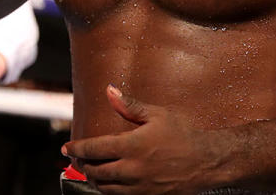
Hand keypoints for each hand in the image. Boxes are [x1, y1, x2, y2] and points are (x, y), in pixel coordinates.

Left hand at [62, 86, 225, 194]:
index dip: (76, 149)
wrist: (208, 161)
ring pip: (106, 188)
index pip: (94, 149)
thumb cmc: (184, 134)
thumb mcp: (157, 114)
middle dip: (82, 165)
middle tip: (76, 159)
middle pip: (96, 171)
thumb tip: (109, 91)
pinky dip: (111, 191)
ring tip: (92, 170)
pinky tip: (110, 184)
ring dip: (95, 179)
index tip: (67, 147)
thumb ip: (130, 106)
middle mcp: (132, 169)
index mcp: (132, 146)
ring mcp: (140, 187)